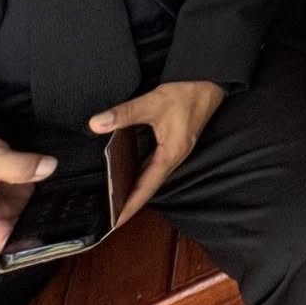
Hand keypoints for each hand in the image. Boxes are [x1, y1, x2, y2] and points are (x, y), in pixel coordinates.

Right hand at [0, 137, 58, 253]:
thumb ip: (19, 166)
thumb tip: (48, 168)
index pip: (5, 244)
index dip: (28, 242)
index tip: (52, 231)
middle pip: (20, 231)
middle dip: (42, 222)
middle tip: (67, 211)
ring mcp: (1, 209)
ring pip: (28, 216)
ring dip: (45, 208)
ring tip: (67, 200)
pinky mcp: (9, 197)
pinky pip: (29, 201)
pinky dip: (42, 195)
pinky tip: (59, 189)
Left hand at [89, 80, 224, 226]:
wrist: (210, 82)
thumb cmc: (186, 93)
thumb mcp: (153, 102)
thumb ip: (124, 113)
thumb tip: (96, 124)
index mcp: (170, 154)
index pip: (146, 187)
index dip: (130, 205)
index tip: (115, 222)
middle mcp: (173, 157)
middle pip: (149, 186)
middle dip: (129, 201)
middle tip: (108, 214)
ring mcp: (175, 152)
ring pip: (151, 176)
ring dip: (135, 188)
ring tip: (114, 199)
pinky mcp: (174, 144)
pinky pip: (154, 165)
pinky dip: (140, 174)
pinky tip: (127, 172)